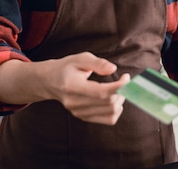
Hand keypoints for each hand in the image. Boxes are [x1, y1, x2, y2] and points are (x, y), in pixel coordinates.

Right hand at [0, 52, 129, 125]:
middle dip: (122, 92)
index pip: (102, 92)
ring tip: (118, 89)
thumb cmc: (67, 68)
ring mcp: (78, 113)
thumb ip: (98, 63)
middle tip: (124, 80)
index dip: (119, 86)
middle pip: (108, 104)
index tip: (127, 77)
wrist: (50, 81)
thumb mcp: (80, 58)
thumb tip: (113, 69)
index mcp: (73, 87)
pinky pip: (108, 120)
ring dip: (120, 100)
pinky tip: (114, 99)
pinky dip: (116, 110)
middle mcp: (75, 103)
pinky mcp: (83, 117)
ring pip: (111, 113)